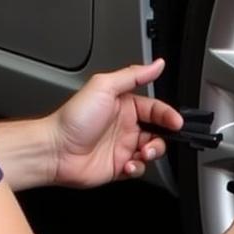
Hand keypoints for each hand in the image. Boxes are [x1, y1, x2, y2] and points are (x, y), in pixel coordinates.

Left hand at [49, 59, 183, 187]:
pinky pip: (140, 169)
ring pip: (152, 151)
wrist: (57, 150)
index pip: (155, 109)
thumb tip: (156, 64)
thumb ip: (133, 75)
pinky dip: (139, 168)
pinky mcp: (119, 167)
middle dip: (162, 139)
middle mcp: (125, 126)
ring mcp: (122, 147)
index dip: (168, 116)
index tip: (176, 122)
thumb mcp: (104, 87)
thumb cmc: (74, 119)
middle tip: (153, 142)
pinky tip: (128, 165)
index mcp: (124, 105)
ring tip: (141, 153)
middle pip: (158, 132)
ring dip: (151, 153)